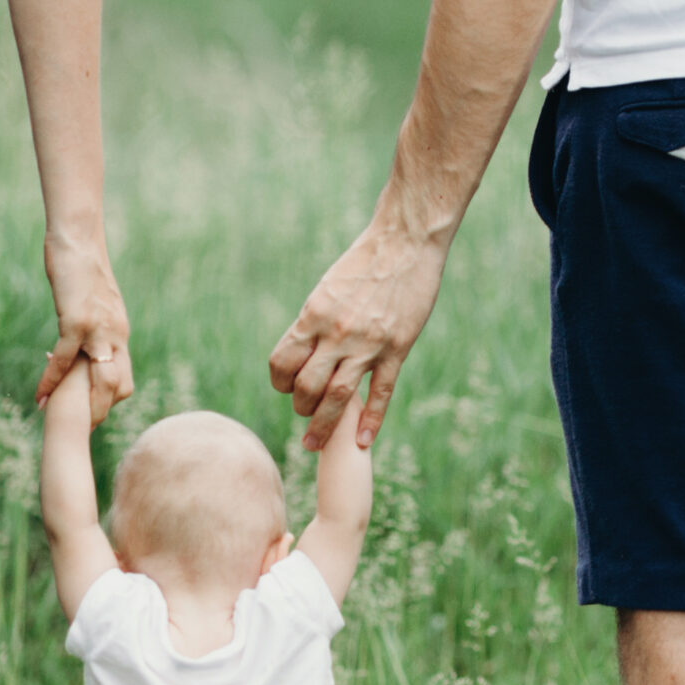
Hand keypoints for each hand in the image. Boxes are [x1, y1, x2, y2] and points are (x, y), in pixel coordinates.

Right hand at [35, 231, 133, 422]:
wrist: (78, 239)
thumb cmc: (82, 267)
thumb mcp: (96, 301)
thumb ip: (98, 324)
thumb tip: (89, 341)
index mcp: (121, 332)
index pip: (124, 377)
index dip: (110, 400)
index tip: (91, 414)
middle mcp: (116, 334)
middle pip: (119, 386)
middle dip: (100, 412)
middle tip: (81, 431)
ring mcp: (99, 328)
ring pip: (100, 380)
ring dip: (82, 406)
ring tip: (62, 423)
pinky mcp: (76, 319)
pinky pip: (65, 359)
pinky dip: (52, 380)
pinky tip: (40, 397)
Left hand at [269, 220, 447, 449]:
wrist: (405, 241)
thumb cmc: (364, 262)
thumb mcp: (327, 288)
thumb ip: (315, 321)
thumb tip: (303, 347)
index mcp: (313, 315)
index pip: (282, 363)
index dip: (280, 383)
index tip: (286, 388)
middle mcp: (336, 332)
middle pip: (306, 387)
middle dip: (300, 408)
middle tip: (304, 414)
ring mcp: (367, 343)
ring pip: (337, 396)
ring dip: (322, 424)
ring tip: (314, 443)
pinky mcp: (397, 347)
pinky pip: (381, 392)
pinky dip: (371, 420)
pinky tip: (363, 441)